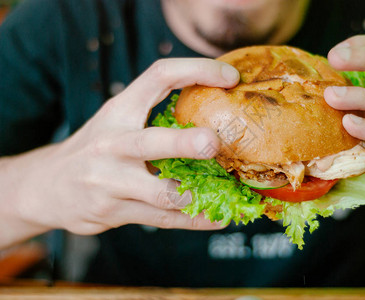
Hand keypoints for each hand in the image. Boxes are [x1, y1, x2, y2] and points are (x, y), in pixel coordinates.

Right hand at [4, 58, 239, 239]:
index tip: (230, 78)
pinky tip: (216, 218)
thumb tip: (213, 111)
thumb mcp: (117, 120)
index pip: (159, 76)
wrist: (46, 185)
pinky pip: (162, 219)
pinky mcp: (112, 212)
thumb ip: (155, 112)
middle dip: (184, 143)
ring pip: (161, 193)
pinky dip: (193, 221)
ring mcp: (109, 182)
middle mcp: (112, 144)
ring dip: (197, 196)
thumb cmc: (96, 148)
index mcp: (119, 110)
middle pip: (152, 141)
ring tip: (227, 195)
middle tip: (213, 144)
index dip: (196, 70)